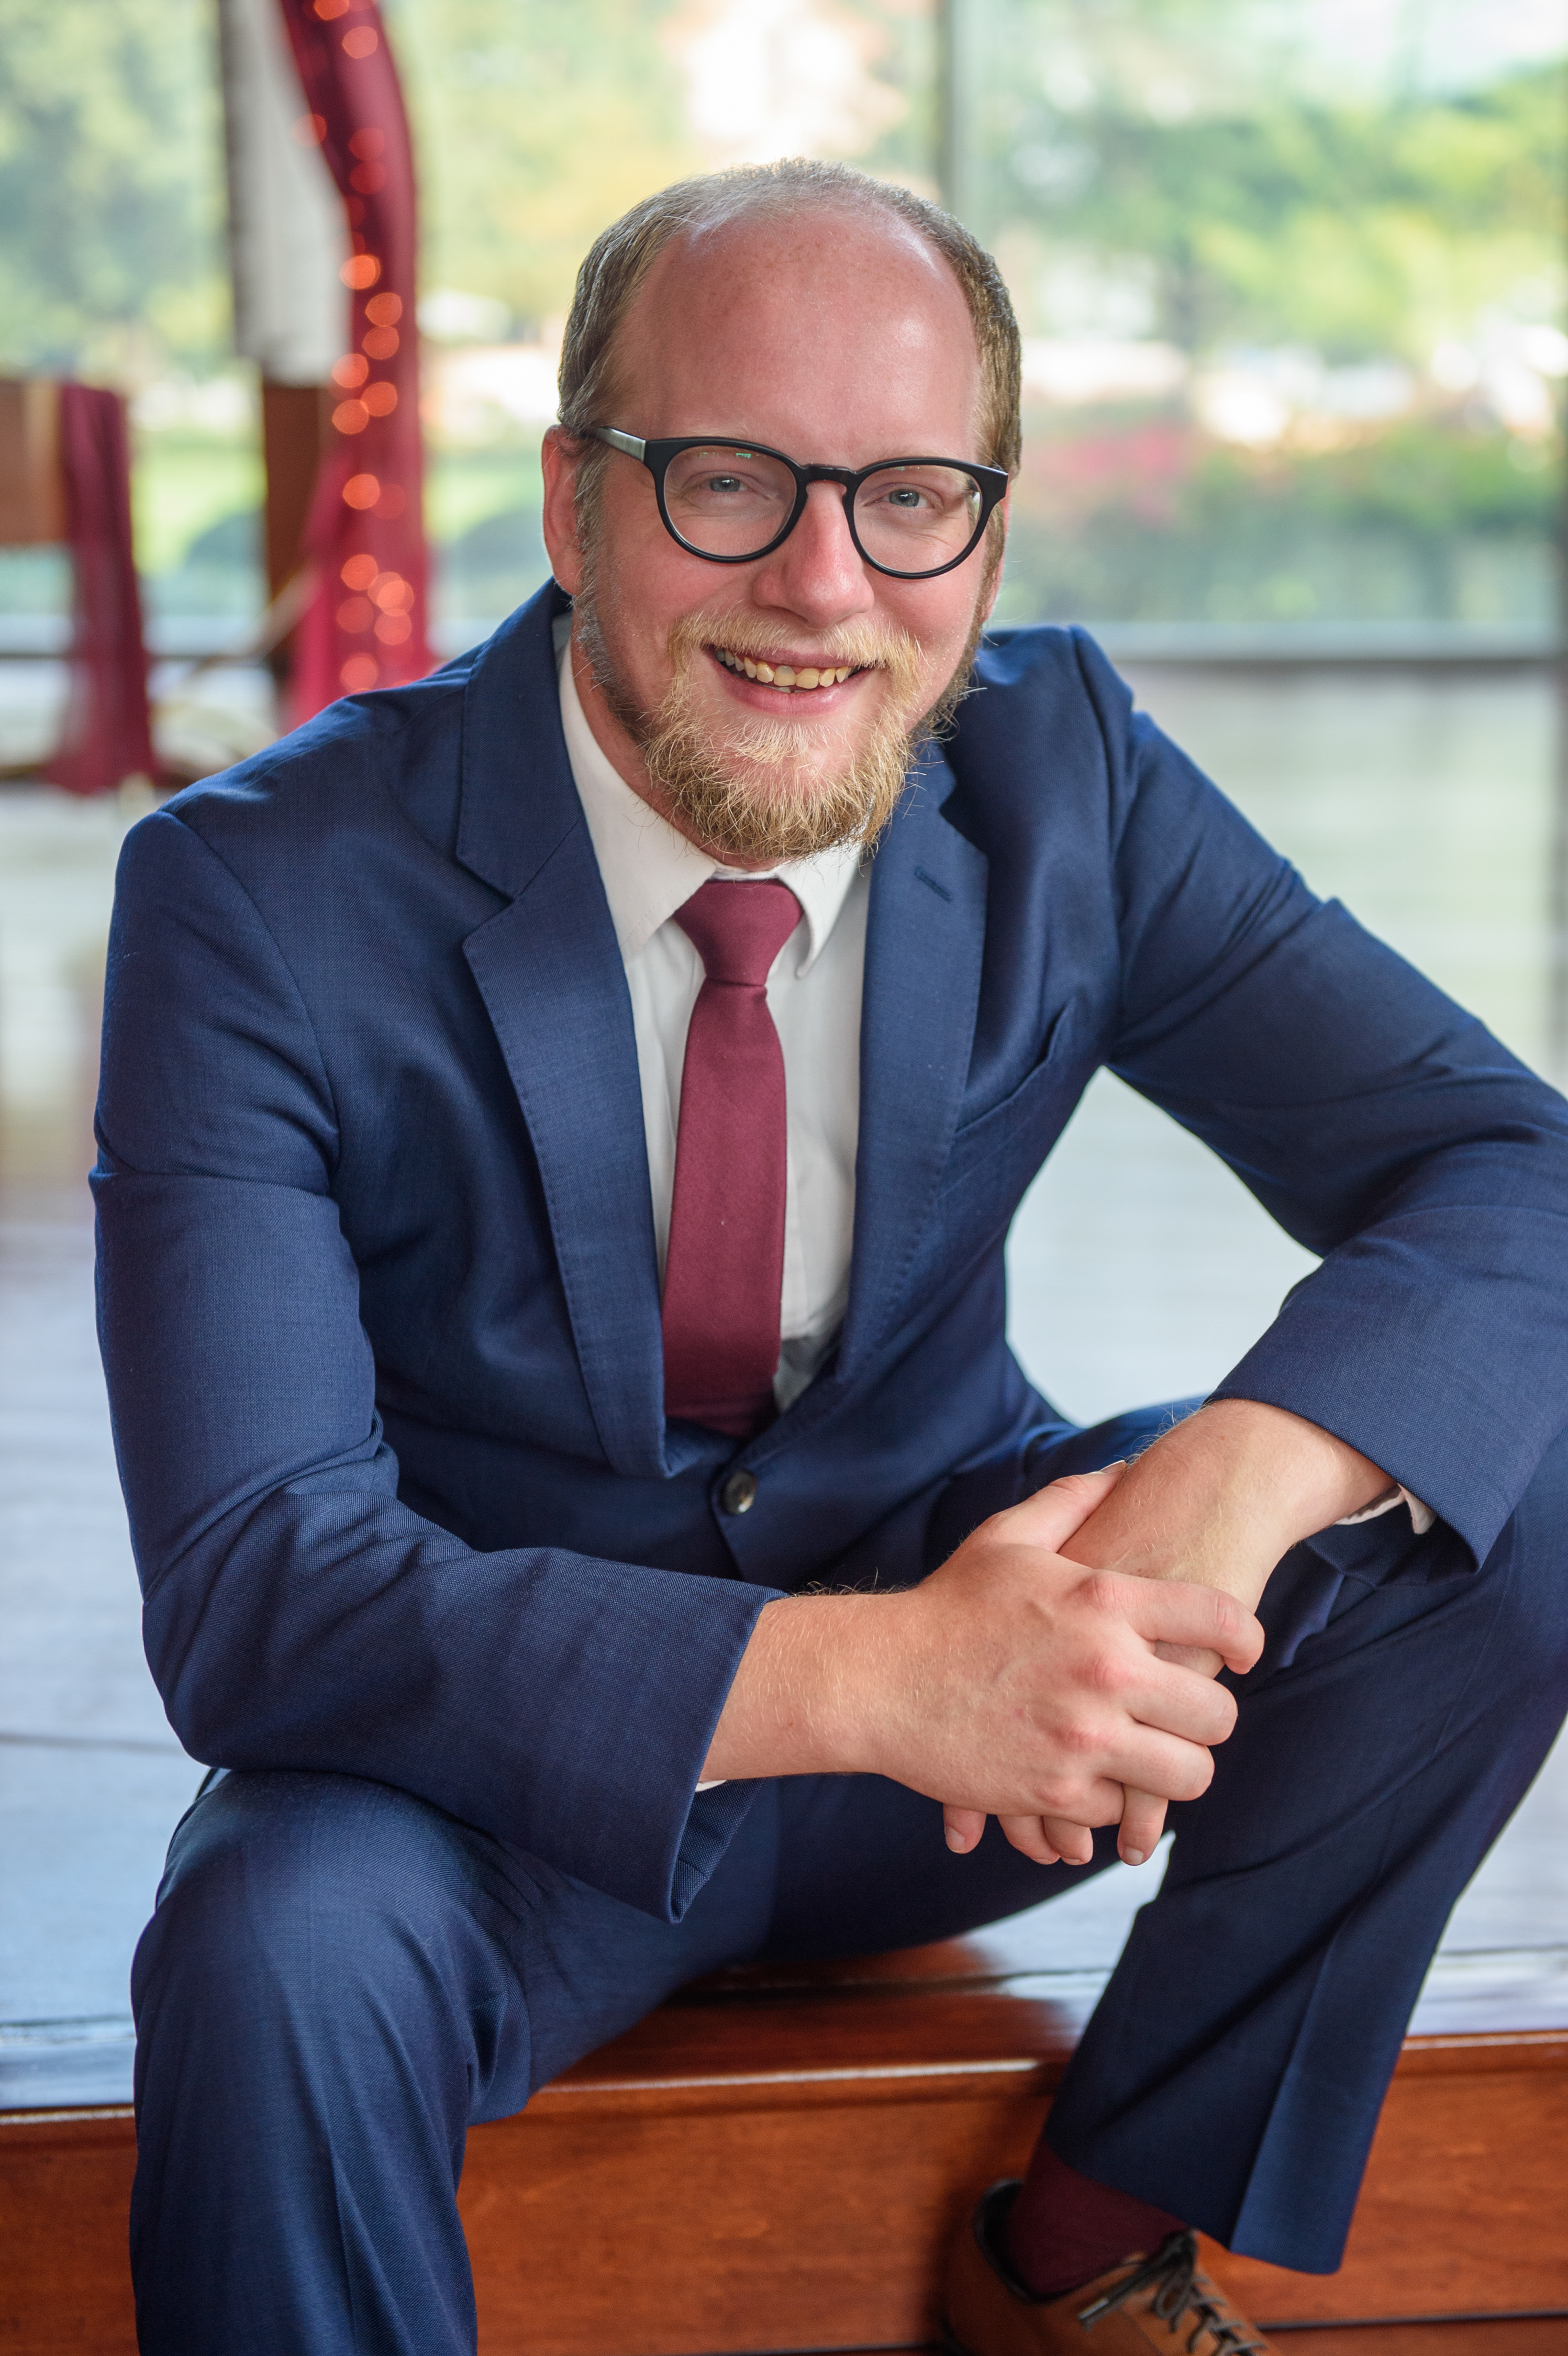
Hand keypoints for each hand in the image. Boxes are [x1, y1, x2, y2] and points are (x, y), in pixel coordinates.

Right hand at [946, 1402, 1393, 1868]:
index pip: (1219, 1619)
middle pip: (1218, 1713)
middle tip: (1189, 1714)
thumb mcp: (1008, 1540)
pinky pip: (1122, 1810)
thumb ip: (1071, 1500)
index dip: (1247, 1637)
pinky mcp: (1056, 1793)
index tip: (1246, 1651)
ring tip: (1155, 1756)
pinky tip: (1091, 1775)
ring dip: (1174, 1768)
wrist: (878, 1681)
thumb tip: (1121, 1470)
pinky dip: (1112, 1799)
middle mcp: (1105, 1671)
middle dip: (1209, 1716)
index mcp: (1104, 1602)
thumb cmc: (947, 1607)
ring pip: (1186, 1775)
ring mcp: (1083, 1737)